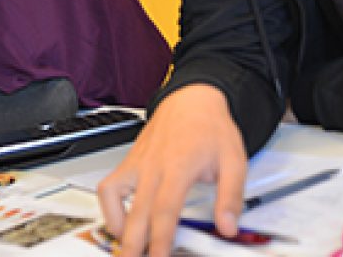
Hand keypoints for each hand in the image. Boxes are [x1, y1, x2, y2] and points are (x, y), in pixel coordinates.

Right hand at [97, 84, 247, 256]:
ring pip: (113, 196)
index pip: (165, 210)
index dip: (160, 239)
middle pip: (136, 211)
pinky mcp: (129, 161)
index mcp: (179, 166)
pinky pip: (108, 185)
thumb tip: (228, 226)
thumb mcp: (234, 161)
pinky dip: (108, 206)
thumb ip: (231, 197)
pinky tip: (119, 220)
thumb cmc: (211, 128)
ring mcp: (138, 162)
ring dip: (116, 225)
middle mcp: (153, 165)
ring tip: (125, 244)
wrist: (193, 99)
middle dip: (133, 242)